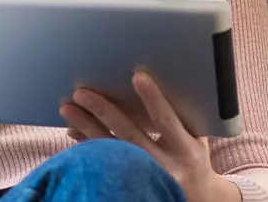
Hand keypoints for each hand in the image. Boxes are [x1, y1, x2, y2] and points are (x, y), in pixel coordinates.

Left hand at [59, 70, 237, 201]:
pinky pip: (104, 166)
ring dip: (87, 128)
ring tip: (68, 109)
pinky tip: (73, 133)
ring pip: (111, 152)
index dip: (153, 99)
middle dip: (104, 112)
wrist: (199, 200)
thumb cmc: (194, 159)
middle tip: (81, 92)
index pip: (166, 121)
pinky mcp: (131, 186)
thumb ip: (180, 117)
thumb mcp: (196, 140)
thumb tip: (148, 82)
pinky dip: (87, 149)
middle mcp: (165, 166)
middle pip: (129, 136)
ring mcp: (146, 178)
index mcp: (185, 150)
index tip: (137, 77)